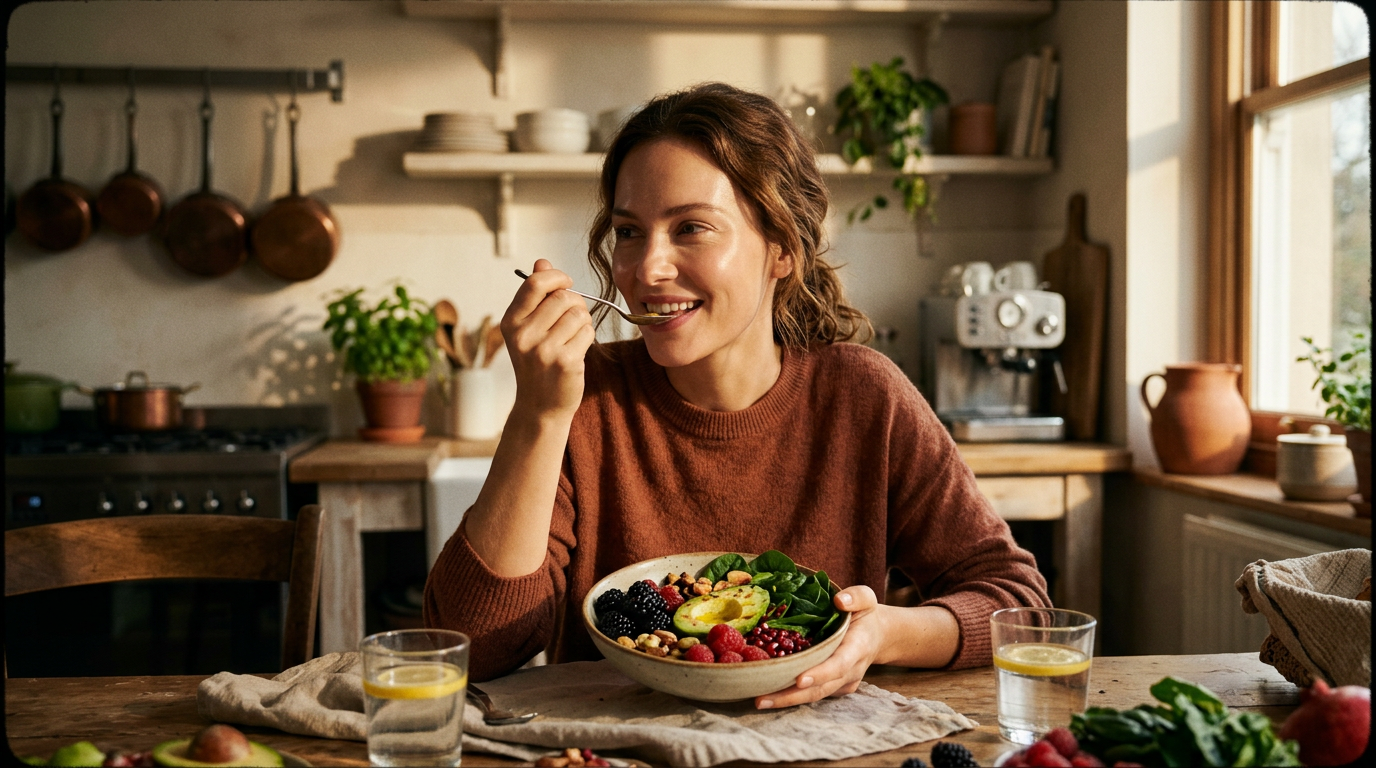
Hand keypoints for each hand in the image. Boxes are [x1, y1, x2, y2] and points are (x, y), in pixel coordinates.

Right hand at [501, 258, 595, 421]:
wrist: (540, 406)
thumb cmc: (537, 362)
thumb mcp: (528, 328)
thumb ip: (535, 295)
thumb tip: (542, 262)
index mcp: (510, 322)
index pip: (534, 283)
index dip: (556, 276)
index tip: (567, 282)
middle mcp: (523, 336)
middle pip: (562, 297)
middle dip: (575, 302)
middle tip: (574, 316)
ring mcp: (544, 350)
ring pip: (578, 314)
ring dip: (583, 321)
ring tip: (573, 336)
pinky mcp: (565, 362)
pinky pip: (588, 332)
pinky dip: (588, 337)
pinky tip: (577, 350)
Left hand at [754, 585, 886, 708]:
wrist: (878, 636)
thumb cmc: (866, 615)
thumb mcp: (866, 599)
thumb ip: (856, 597)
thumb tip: (839, 600)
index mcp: (857, 648)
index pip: (839, 664)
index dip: (820, 673)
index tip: (799, 680)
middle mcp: (850, 670)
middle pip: (821, 689)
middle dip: (792, 696)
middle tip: (762, 699)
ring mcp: (842, 682)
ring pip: (815, 695)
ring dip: (787, 700)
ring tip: (760, 701)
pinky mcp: (834, 687)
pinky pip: (813, 693)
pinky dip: (792, 695)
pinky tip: (769, 693)